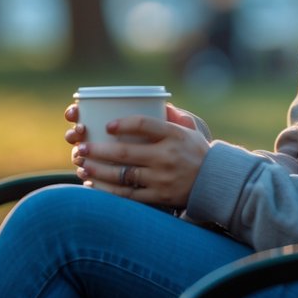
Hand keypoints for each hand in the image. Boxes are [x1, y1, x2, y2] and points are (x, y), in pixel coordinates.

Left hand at [68, 104, 208, 207]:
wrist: (216, 183)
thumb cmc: (196, 151)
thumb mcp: (188, 130)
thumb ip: (169, 116)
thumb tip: (153, 101)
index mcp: (173, 135)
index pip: (145, 124)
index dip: (123, 124)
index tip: (107, 125)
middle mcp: (167, 156)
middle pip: (126, 153)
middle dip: (99, 150)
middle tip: (81, 148)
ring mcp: (162, 179)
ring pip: (123, 175)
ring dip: (99, 171)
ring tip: (82, 165)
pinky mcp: (159, 197)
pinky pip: (129, 195)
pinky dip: (109, 191)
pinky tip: (94, 185)